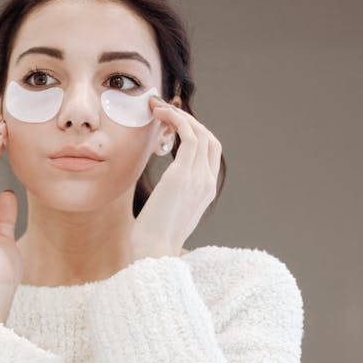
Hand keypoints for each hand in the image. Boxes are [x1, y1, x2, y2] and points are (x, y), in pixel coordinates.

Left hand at [129, 96, 221, 262]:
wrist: (154, 254)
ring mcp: (199, 178)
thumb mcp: (166, 215)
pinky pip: (187, 135)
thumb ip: (170, 197)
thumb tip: (159, 192)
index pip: (210, 154)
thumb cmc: (152, 241)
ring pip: (199, 132)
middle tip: (163, 112)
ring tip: (157, 108)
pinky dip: (175, 119)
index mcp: (206, 192)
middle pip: (209, 139)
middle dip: (188, 121)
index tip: (172, 127)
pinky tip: (159, 114)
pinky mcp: (183, 175)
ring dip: (179, 116)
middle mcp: (208, 183)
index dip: (195, 134)